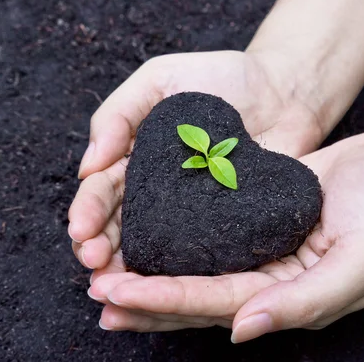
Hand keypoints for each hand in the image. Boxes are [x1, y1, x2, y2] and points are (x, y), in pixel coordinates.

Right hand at [68, 50, 325, 269]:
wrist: (283, 91)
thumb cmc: (219, 77)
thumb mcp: (160, 78)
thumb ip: (120, 112)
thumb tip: (88, 165)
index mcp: (135, 160)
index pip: (102, 190)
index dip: (88, 210)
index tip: (80, 229)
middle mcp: (157, 193)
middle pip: (120, 226)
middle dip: (100, 245)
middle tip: (93, 262)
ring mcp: (191, 213)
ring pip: (152, 247)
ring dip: (129, 268)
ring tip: (114, 284)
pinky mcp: (225, 226)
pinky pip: (199, 251)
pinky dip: (178, 272)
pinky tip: (164, 287)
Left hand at [87, 132, 363, 340]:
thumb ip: (307, 300)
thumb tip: (242, 330)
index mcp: (289, 298)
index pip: (217, 304)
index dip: (165, 302)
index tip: (117, 296)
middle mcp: (268, 282)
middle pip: (196, 297)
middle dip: (144, 298)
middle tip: (95, 292)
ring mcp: (259, 252)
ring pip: (195, 271)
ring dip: (150, 275)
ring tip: (102, 276)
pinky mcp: (255, 219)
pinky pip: (208, 236)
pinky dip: (174, 241)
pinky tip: (144, 237)